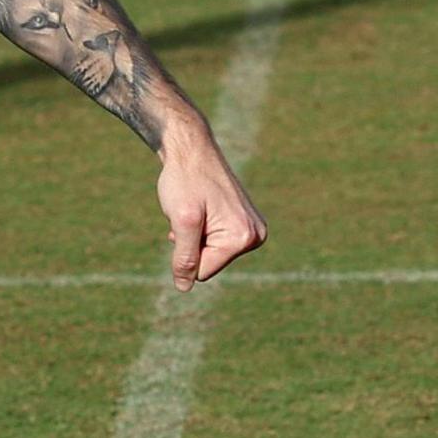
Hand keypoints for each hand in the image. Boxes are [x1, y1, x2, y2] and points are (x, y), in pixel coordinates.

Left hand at [155, 126, 266, 288]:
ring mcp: (251, 228)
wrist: (190, 150)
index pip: (203, 272)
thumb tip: (184, 287)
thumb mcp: (182, 222)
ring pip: (210, 253)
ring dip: (194, 236)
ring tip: (194, 209)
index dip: (186, 251)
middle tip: (190, 214)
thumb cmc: (185, 181)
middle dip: (192, 243)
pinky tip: (200, 209)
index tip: (188, 222)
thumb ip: (184, 257)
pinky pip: (215, 241)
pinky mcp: (243, 222)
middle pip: (210, 263)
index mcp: (243, 237)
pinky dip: (200, 230)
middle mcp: (255, 235)